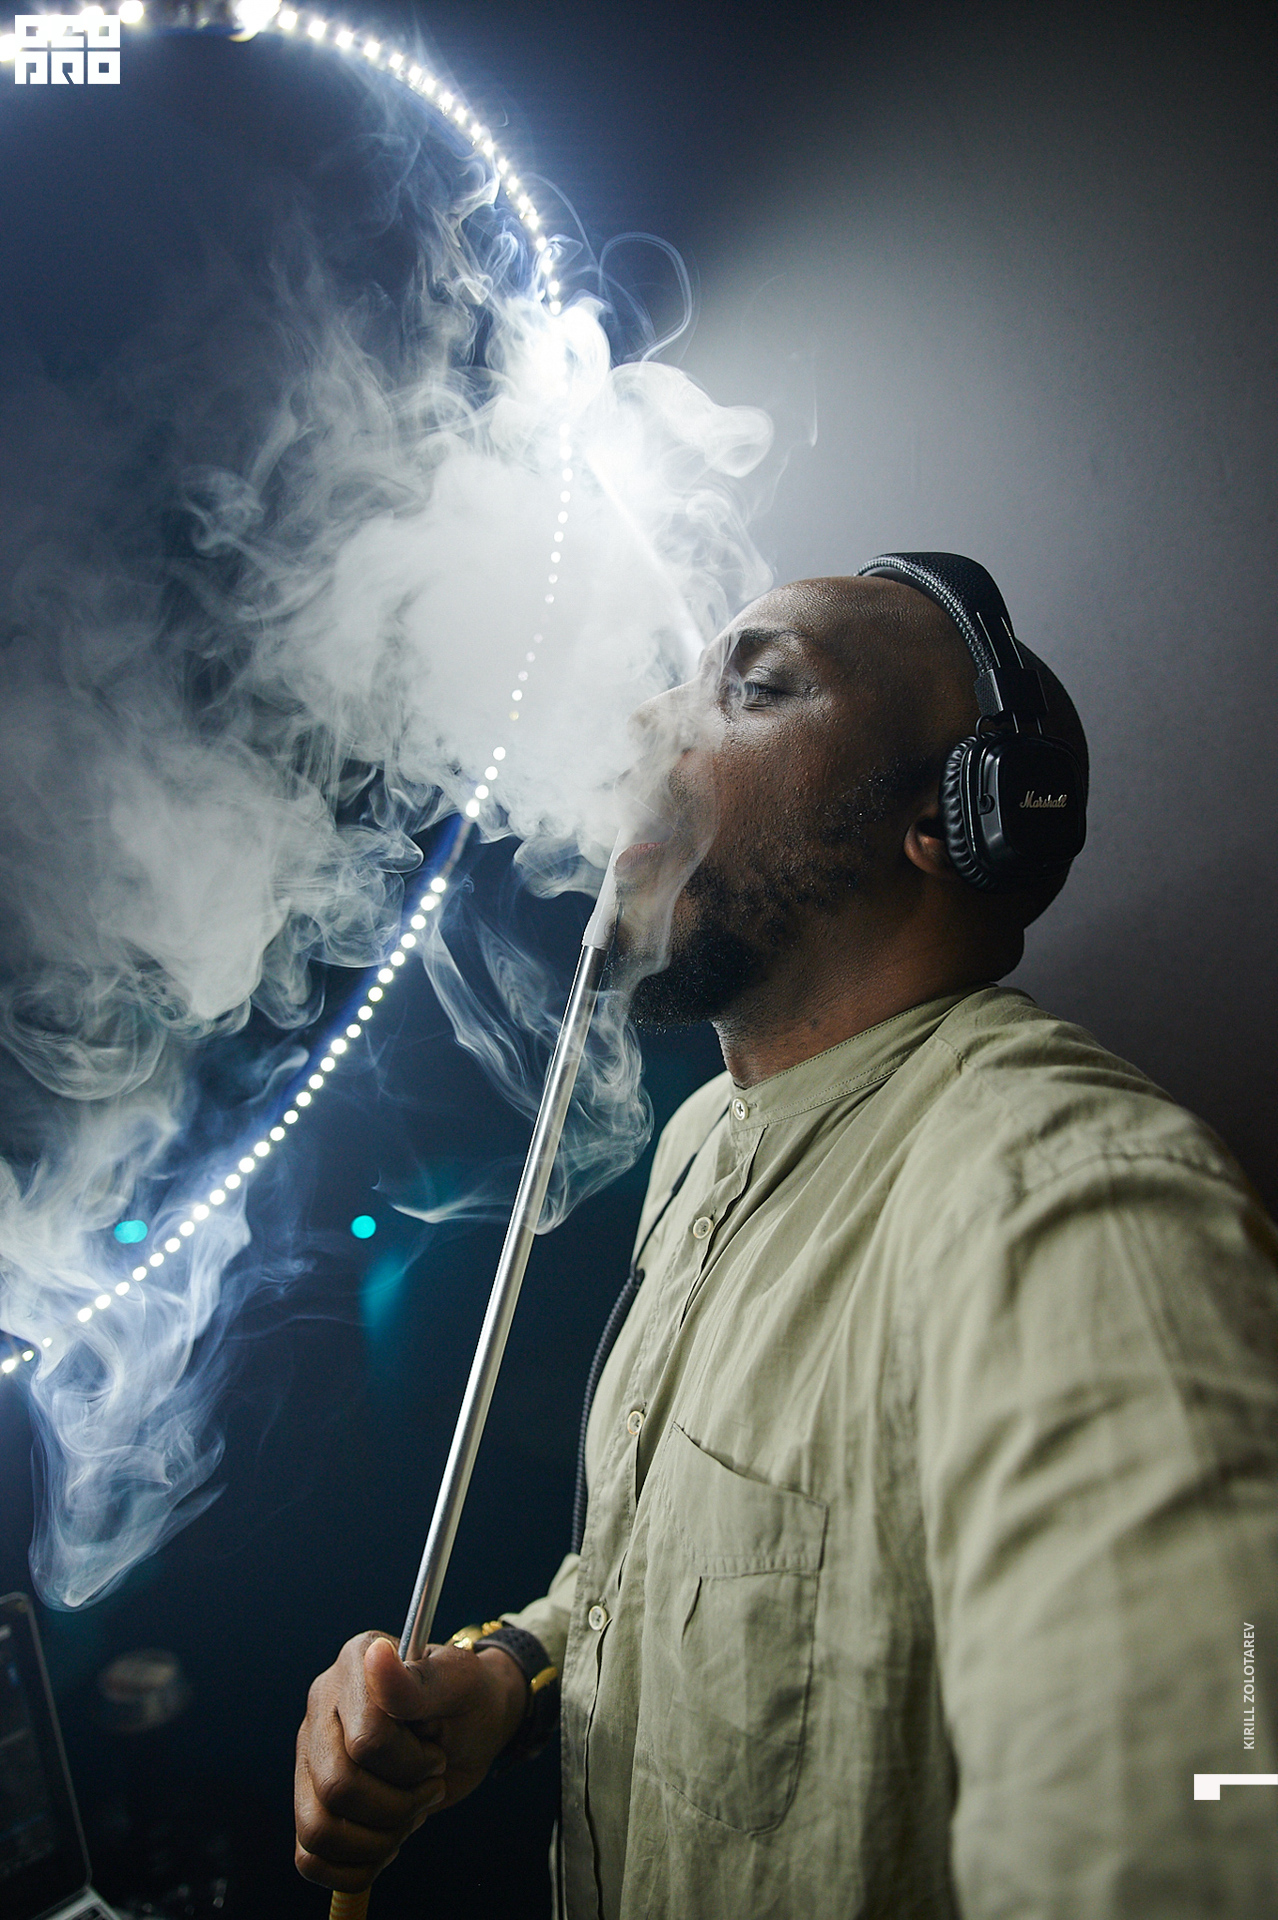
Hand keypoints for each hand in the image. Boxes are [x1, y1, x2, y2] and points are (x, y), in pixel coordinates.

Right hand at [294, 1631, 527, 1892]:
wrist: (472, 1729)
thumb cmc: (469, 1700)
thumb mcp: (460, 1684)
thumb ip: (418, 1682)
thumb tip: (377, 1655)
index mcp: (353, 1664)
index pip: (366, 1741)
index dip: (411, 1762)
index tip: (435, 1752)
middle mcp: (321, 1707)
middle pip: (338, 1788)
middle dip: (398, 1804)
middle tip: (429, 1787)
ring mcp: (310, 1755)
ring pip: (319, 1829)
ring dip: (380, 1838)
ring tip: (410, 1813)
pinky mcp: (311, 1800)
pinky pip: (309, 1858)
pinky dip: (356, 1865)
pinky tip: (388, 1839)